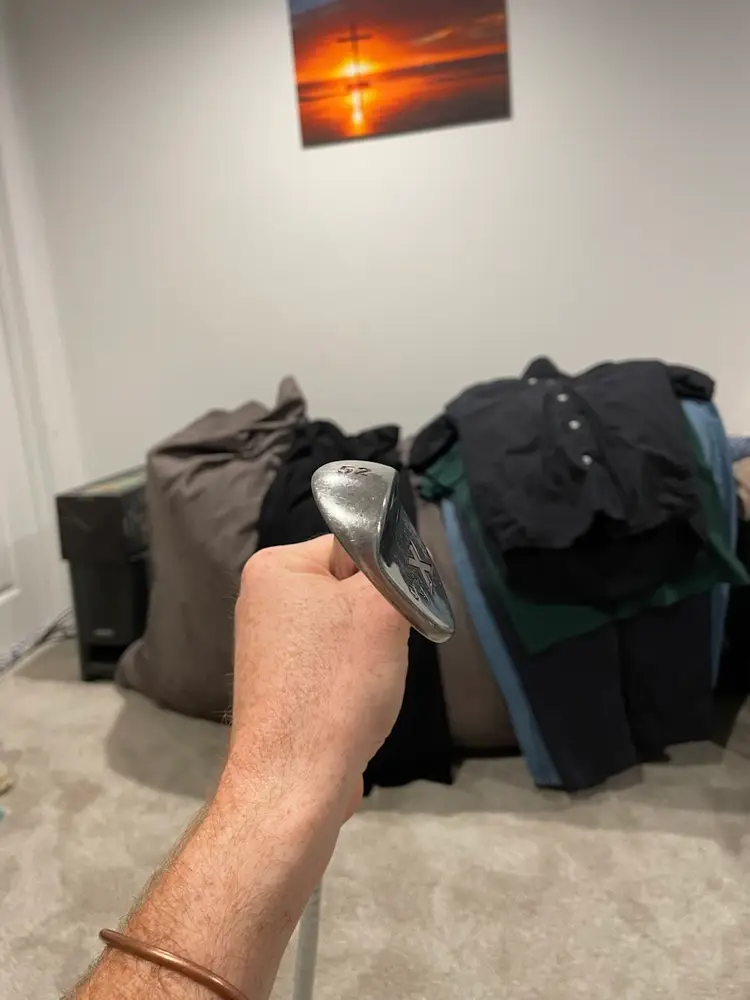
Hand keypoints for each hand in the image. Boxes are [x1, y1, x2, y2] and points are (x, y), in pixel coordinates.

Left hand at [228, 536, 410, 818]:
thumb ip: (398, 571)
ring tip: (368, 682)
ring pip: (345, 630)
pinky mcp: (280, 686)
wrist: (296, 782)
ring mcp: (268, 647)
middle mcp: (261, 601)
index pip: (350, 545)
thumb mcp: (382, 610)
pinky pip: (331, 664)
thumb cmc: (336, 686)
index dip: (384, 575)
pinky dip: (351, 680)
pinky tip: (355, 704)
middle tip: (384, 650)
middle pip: (348, 588)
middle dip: (377, 618)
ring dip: (370, 652)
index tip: (396, 610)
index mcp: (273, 568)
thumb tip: (403, 561)